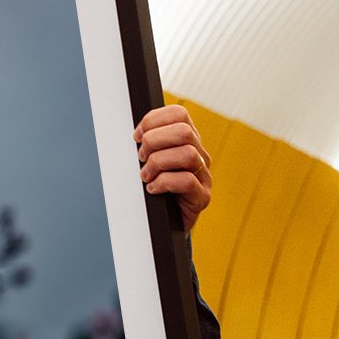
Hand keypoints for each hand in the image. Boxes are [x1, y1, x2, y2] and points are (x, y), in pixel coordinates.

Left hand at [134, 104, 211, 232]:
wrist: (164, 224)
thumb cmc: (154, 188)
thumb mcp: (149, 161)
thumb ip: (147, 144)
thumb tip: (134, 133)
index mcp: (187, 141)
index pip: (178, 114)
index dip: (153, 120)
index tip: (136, 136)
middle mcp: (199, 155)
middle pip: (184, 131)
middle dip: (154, 141)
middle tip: (141, 158)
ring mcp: (203, 176)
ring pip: (187, 154)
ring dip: (158, 163)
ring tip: (146, 175)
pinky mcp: (202, 197)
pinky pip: (187, 181)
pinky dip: (163, 183)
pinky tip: (153, 189)